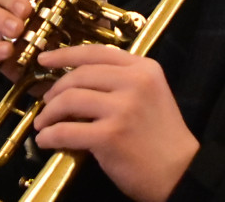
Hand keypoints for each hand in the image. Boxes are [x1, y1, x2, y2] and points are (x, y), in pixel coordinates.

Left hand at [35, 44, 196, 201]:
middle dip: (54, 90)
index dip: (64, 54)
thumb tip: (75, 81)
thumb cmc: (161, 136)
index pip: (96, 52)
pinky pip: (67, 131)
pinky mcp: (110, 135)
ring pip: (69, 100)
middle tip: (45, 103)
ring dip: (49, 113)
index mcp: (144, 68)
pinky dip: (50, 136)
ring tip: (43, 124)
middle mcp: (134, 82)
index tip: (45, 59)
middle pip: (79, 75)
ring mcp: (122, 109)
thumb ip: (121, 81)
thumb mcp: (150, 95)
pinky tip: (46, 141)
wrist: (180, 172)